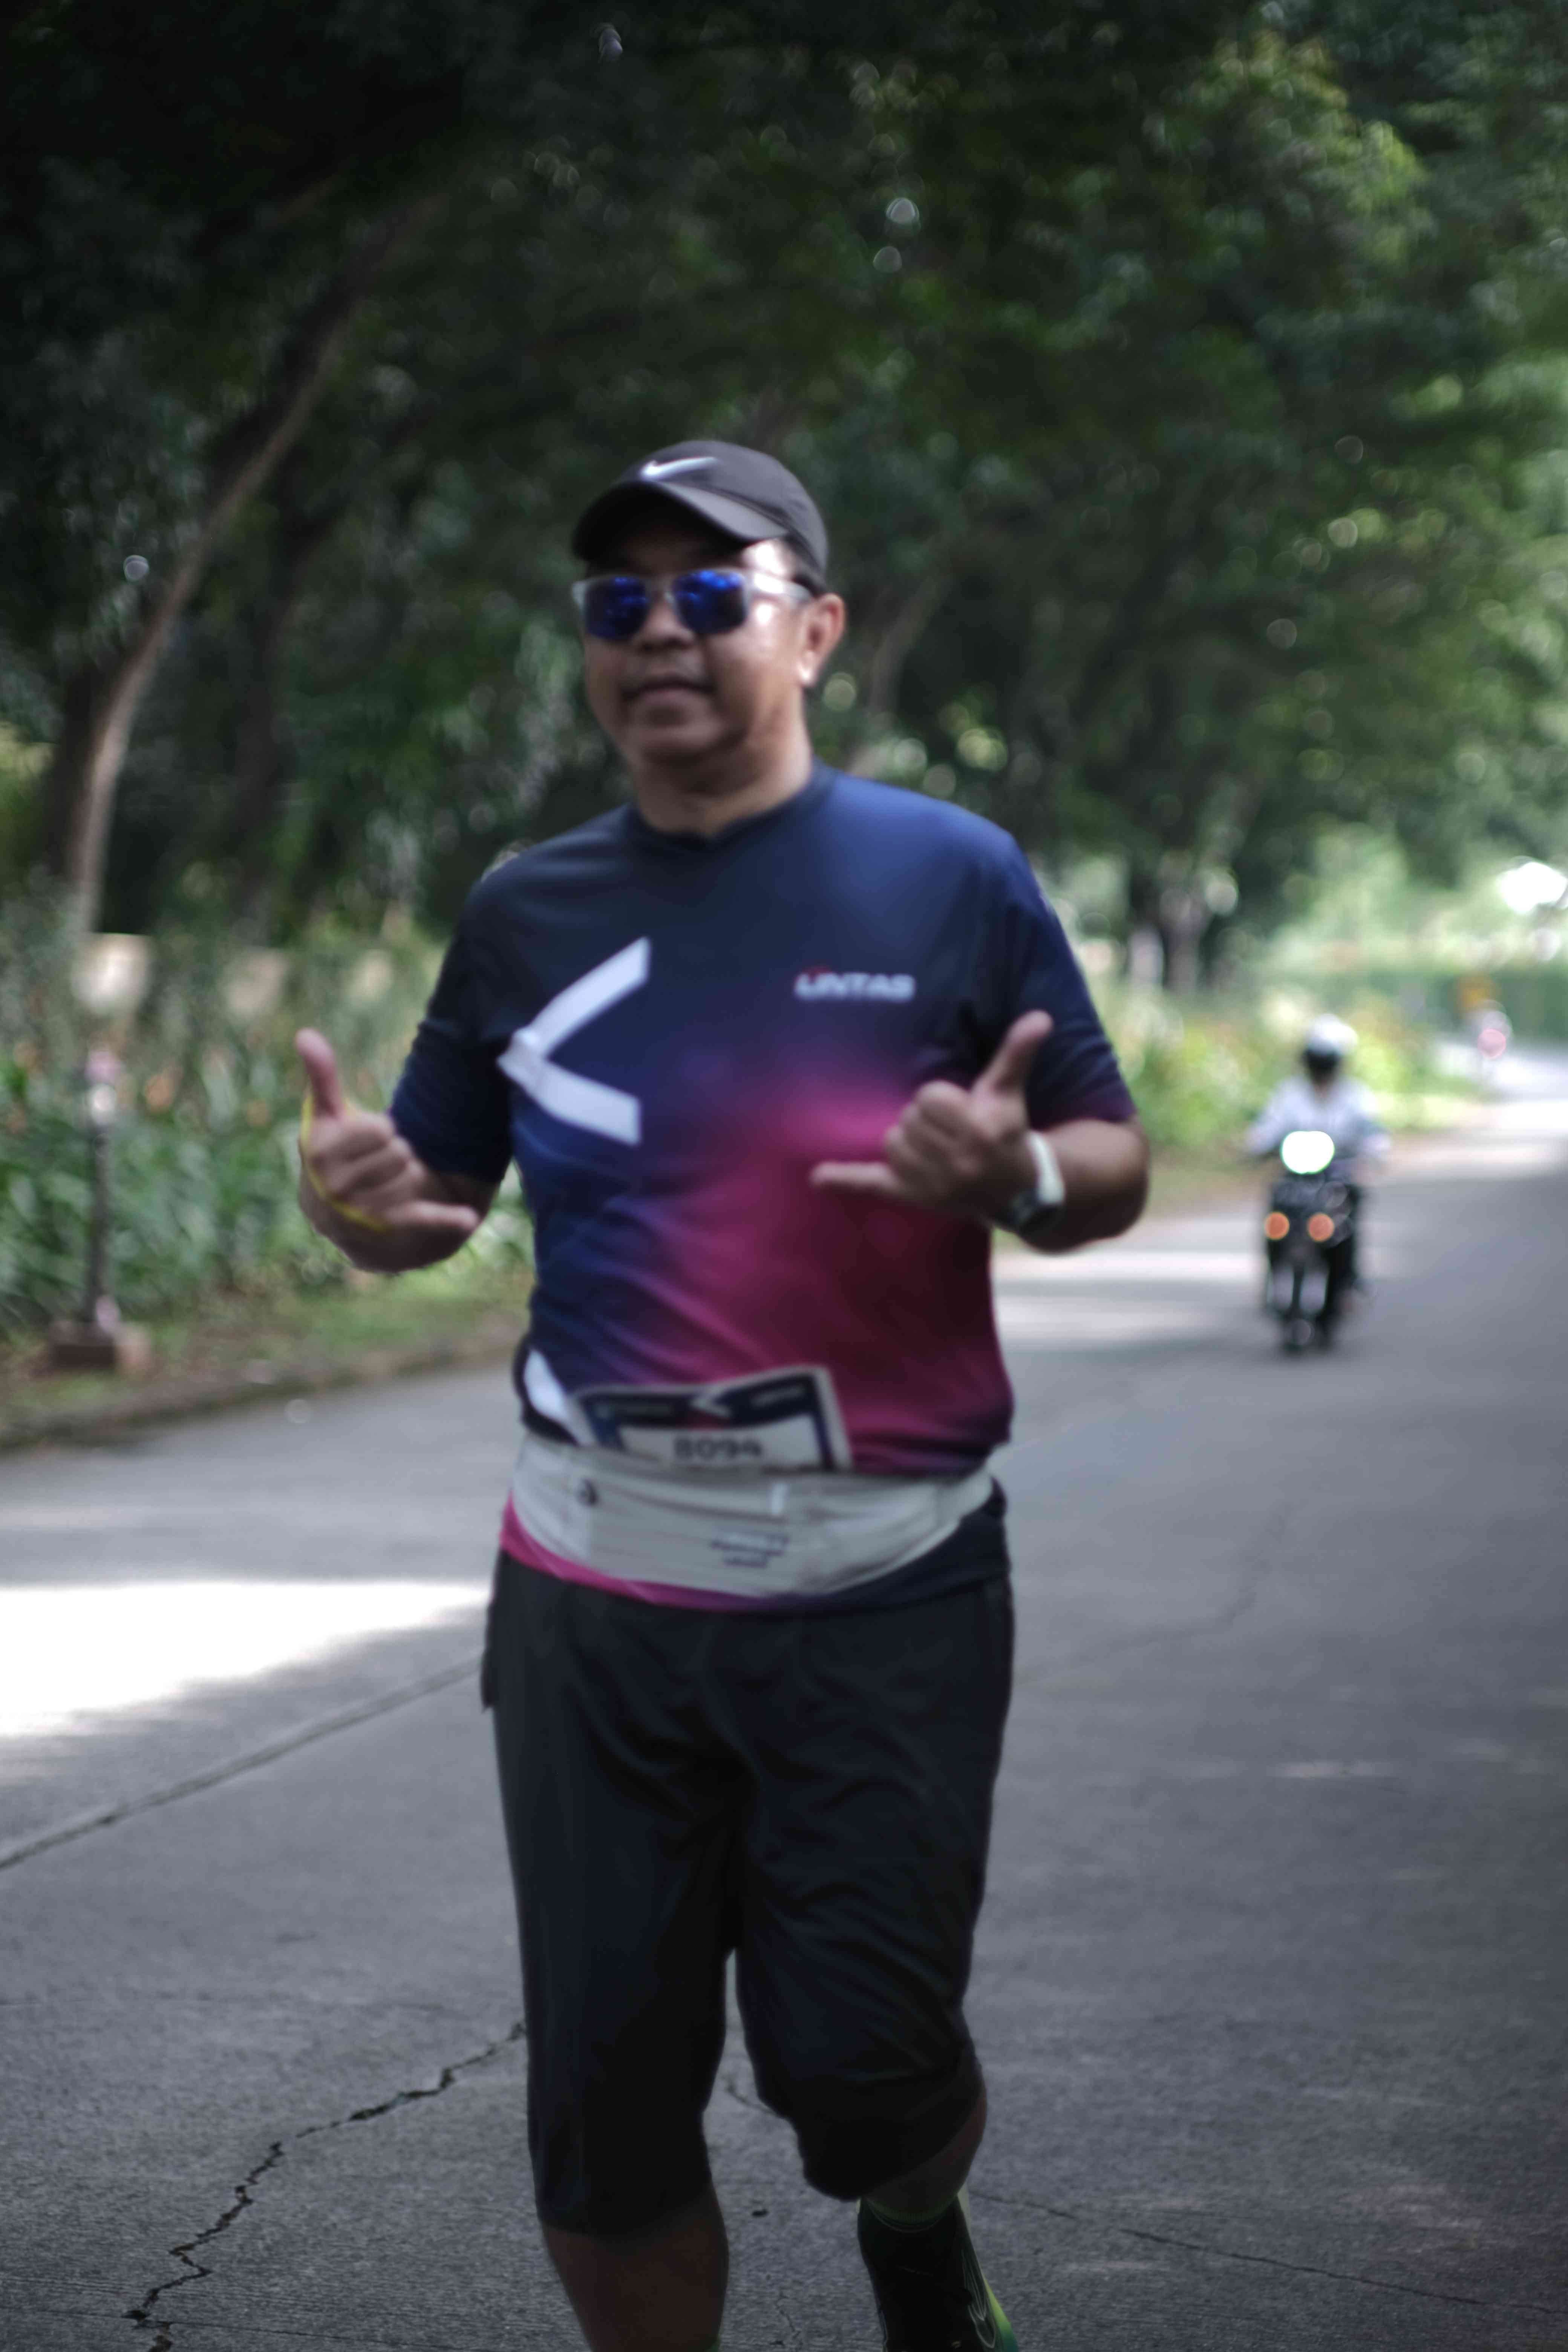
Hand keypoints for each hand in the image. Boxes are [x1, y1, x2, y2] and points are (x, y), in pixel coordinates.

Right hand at [295, 1029, 479, 1241]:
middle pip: (399, 1152)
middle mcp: (338, 1186)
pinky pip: (421, 1218)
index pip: (380, 1129)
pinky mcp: (388, 1225)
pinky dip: (446, 1219)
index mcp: (323, 1154)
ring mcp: (363, 1209)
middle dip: (397, 1149)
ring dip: (410, 1171)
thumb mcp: (325, 1114)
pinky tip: (468, 1217)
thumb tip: (305, 1034)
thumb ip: (321, 1076)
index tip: (371, 1136)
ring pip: (414, 1176)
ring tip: (390, 1175)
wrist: (327, 1206)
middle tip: (381, 1157)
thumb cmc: (331, 1149)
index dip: (381, 1128)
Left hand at [810, 1012, 1053, 1217]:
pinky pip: (872, 1184)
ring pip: (892, 1142)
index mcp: (977, 1131)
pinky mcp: (912, 1197)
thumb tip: (1040, 1016)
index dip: (942, 1100)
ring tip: (934, 1148)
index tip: (961, 1112)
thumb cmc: (1006, 1131)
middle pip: (909, 1119)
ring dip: (907, 1140)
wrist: (1014, 1189)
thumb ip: (1017, 1052)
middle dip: (925, 1121)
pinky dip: (844, 1180)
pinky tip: (817, 1177)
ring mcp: (930, 1184)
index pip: (929, 1097)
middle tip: (949, 1133)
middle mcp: (954, 1163)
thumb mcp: (1009, 1091)